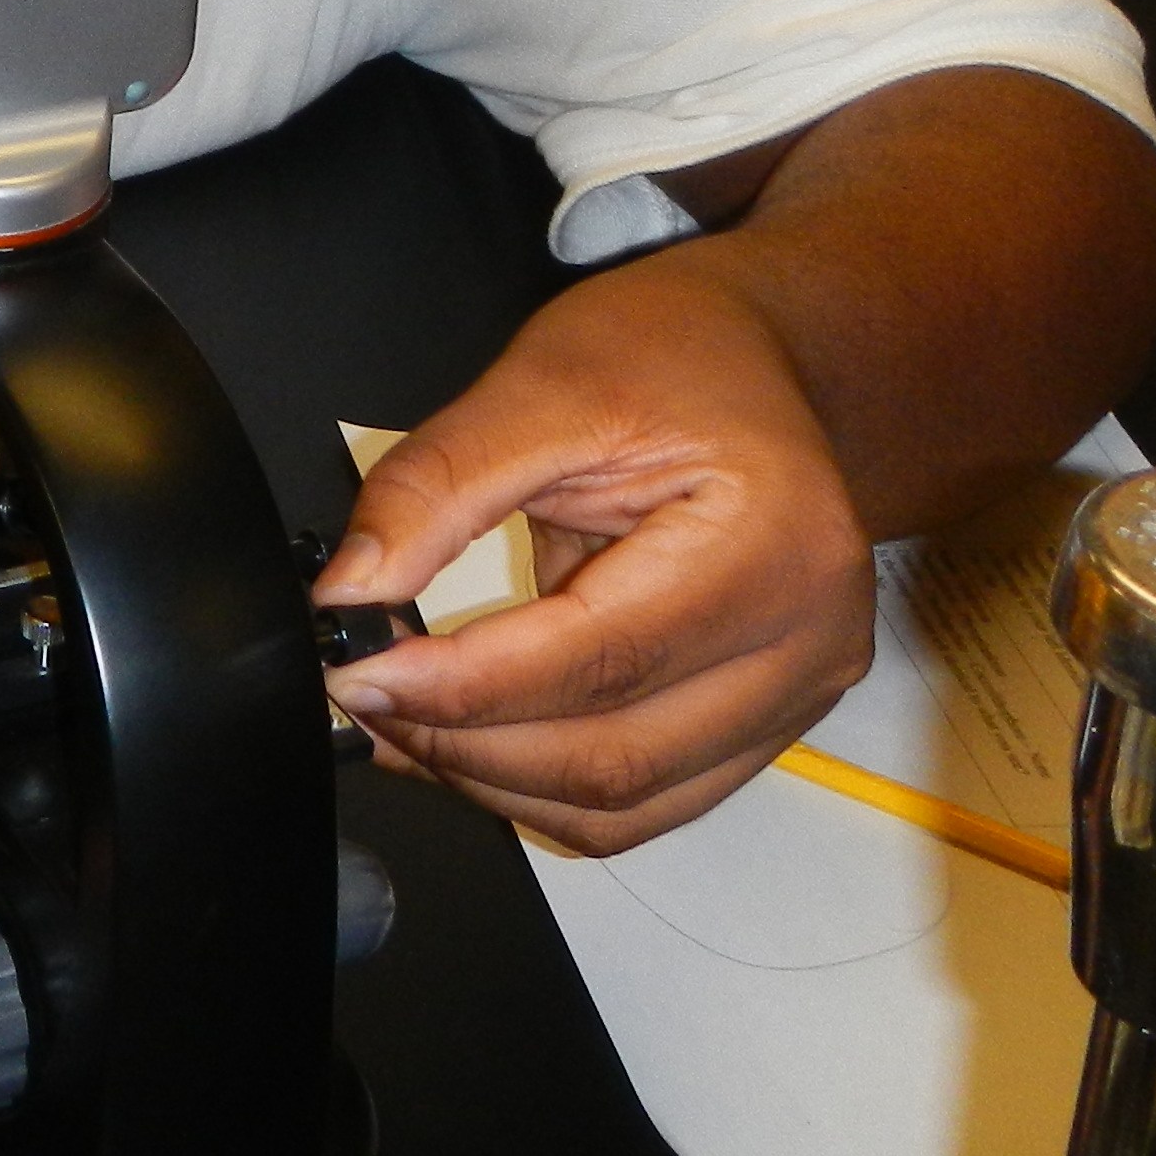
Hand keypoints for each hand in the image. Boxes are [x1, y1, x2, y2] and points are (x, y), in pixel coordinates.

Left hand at [315, 253, 873, 853]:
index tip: (358, 673)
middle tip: (362, 698)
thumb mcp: (540, 382)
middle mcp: (807, 638)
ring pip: (628, 802)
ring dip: (498, 782)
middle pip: (617, 756)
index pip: (602, 658)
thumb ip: (438, 487)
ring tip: (403, 723)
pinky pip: (651, 796)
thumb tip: (348, 589)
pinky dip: (549, 787)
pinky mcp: (769, 722)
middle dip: (467, 746)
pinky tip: (472, 737)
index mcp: (772, 540)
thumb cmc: (672, 352)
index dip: (466, 687)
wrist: (759, 360)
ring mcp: (798, 692)